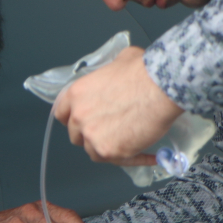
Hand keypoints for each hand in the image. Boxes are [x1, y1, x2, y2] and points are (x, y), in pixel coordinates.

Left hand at [54, 46, 181, 164]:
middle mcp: (79, 117)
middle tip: (109, 131)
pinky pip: (118, 162)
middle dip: (90, 135)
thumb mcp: (120, 60)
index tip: (82, 122)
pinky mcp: (110, 151)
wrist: (161, 88)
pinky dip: (133, 158)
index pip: (61, 114)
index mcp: (76, 94)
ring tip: (128, 142)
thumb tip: (118, 74)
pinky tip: (148, 155)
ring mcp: (93, 136)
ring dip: (107, 148)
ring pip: (93, 151)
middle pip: (76, 135)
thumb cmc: (144, 72)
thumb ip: (110, 73)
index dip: (73, 119)